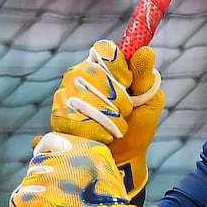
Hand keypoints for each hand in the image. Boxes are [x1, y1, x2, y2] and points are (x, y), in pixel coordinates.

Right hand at [51, 40, 163, 195]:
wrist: (125, 157)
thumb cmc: (138, 124)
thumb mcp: (149, 100)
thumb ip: (145, 76)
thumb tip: (146, 51)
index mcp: (104, 66)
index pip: (103, 50)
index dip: (117, 65)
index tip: (129, 82)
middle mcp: (79, 75)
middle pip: (92, 72)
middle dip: (117, 96)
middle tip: (126, 110)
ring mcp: (65, 95)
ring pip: (83, 96)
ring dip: (109, 115)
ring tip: (118, 126)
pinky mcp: (57, 117)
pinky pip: (74, 119)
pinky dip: (97, 131)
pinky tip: (105, 136)